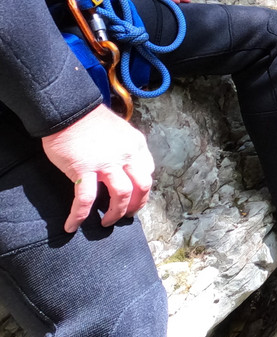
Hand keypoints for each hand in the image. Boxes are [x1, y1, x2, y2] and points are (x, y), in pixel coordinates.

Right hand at [41, 105, 155, 232]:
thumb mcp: (120, 131)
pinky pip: (86, 199)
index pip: (147, 172)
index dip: (143, 189)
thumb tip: (125, 167)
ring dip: (115, 213)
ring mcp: (107, 163)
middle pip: (142, 186)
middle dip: (136, 205)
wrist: (69, 110)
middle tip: (126, 216)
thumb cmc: (91, 120)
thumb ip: (126, 148)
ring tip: (107, 223)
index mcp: (136, 145)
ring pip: (122, 195)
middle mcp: (126, 155)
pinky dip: (79, 216)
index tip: (136, 198)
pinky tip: (72, 225)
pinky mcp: (83, 170)